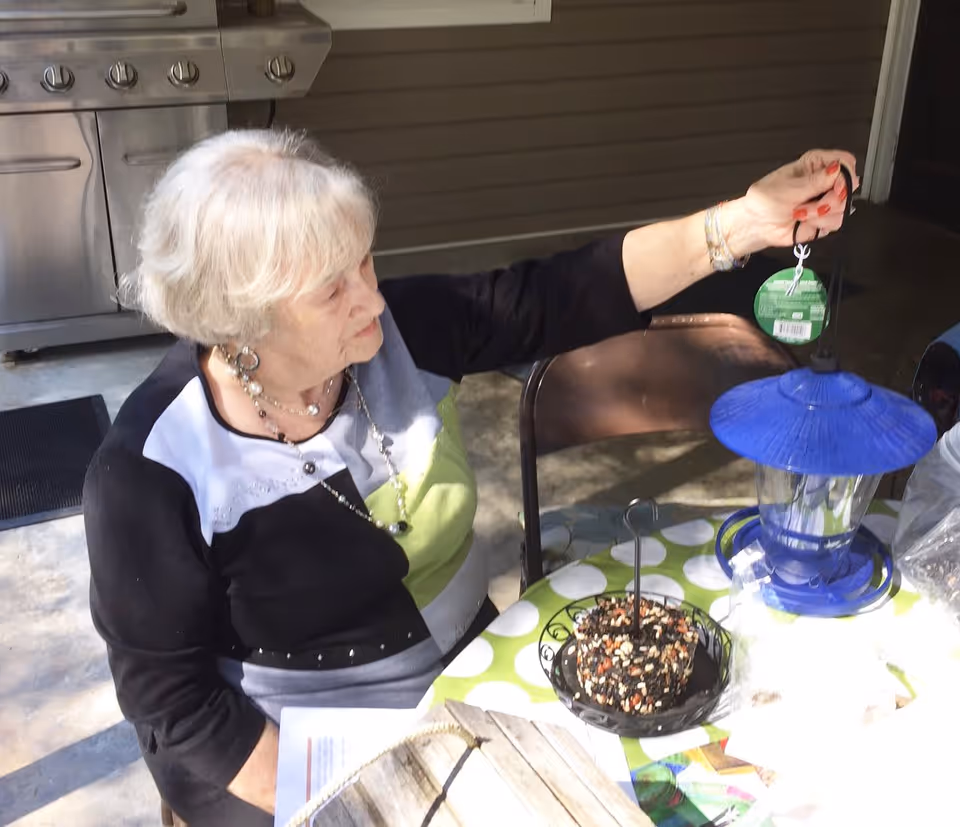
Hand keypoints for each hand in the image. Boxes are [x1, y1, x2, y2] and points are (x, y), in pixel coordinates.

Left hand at [724, 149, 860, 255]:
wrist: (756, 225)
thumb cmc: (764, 200)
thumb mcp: (788, 187)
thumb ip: (816, 181)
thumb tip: (838, 169)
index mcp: (815, 165)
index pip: (845, 161)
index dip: (845, 175)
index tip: (834, 186)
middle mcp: (824, 181)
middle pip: (849, 186)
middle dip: (831, 199)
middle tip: (810, 205)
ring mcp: (826, 200)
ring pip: (844, 206)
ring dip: (821, 214)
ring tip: (800, 213)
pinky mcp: (825, 219)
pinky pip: (837, 222)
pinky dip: (820, 225)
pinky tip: (805, 222)